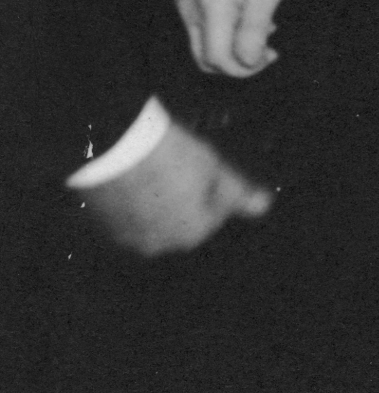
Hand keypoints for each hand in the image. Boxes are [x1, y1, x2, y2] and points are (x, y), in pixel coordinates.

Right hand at [75, 119, 267, 257]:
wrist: (113, 146)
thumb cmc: (172, 156)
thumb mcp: (213, 168)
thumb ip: (238, 192)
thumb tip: (264, 206)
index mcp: (190, 234)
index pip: (215, 215)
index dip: (216, 189)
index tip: (208, 168)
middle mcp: (157, 246)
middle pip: (182, 221)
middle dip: (187, 199)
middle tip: (182, 168)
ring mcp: (125, 239)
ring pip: (153, 220)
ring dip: (161, 202)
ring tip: (159, 170)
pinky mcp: (100, 226)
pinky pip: (127, 216)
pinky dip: (135, 202)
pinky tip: (136, 178)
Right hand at [179, 0, 289, 78]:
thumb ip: (255, 28)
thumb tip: (248, 62)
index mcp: (211, 6)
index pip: (218, 58)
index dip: (244, 69)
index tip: (269, 57)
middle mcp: (190, 8)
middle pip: (205, 58)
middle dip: (237, 64)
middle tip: (268, 52)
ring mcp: (185, 2)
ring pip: (203, 46)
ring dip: (232, 49)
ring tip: (264, 33)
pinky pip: (202, 29)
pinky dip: (224, 34)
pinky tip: (250, 21)